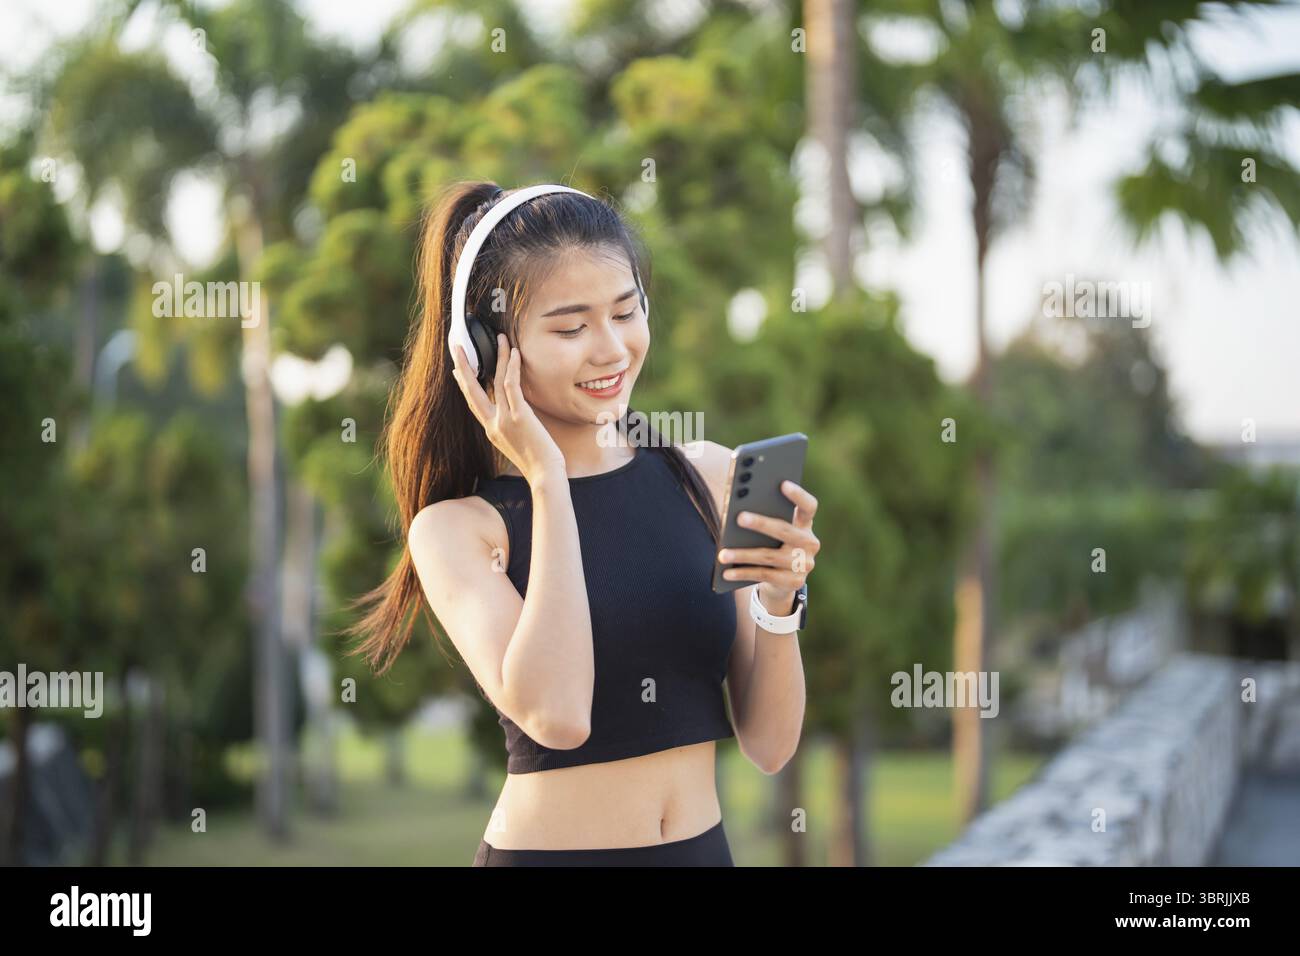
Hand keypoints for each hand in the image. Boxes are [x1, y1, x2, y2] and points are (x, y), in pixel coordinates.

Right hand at [451, 334, 565, 484]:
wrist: (545, 476)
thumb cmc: (538, 464)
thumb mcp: (518, 444)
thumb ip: (512, 428)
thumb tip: (518, 415)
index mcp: (492, 431)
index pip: (474, 403)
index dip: (465, 384)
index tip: (457, 369)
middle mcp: (493, 424)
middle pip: (473, 389)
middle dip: (464, 366)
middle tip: (457, 347)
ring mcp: (505, 420)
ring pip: (496, 381)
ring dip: (498, 356)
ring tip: (500, 337)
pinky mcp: (519, 416)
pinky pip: (512, 386)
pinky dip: (512, 367)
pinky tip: (514, 352)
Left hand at [717, 480, 819, 615]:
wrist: (783, 582)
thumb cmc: (772, 546)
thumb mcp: (773, 532)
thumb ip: (764, 518)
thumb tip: (736, 511)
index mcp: (805, 524)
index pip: (808, 506)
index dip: (798, 495)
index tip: (783, 484)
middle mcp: (809, 543)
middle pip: (785, 530)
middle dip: (761, 523)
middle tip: (739, 518)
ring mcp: (804, 564)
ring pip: (769, 556)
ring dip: (743, 554)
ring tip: (722, 554)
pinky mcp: (794, 582)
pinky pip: (764, 575)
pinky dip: (743, 573)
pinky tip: (726, 572)